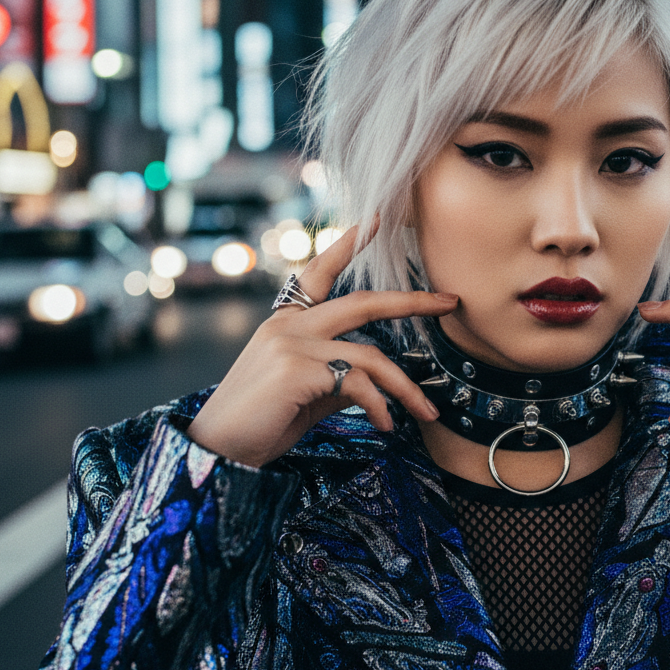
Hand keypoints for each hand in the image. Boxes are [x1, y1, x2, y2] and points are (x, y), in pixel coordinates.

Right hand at [187, 224, 457, 466]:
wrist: (219, 451)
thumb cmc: (260, 423)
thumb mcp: (305, 391)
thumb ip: (337, 376)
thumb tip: (377, 383)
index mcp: (287, 322)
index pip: (320, 272)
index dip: (348, 244)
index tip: (376, 219)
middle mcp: (289, 325)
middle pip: (364, 303)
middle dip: (412, 301)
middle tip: (450, 301)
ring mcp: (293, 344)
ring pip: (372, 356)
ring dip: (406, 388)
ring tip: (428, 411)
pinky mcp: (298, 370)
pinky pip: (359, 384)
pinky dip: (380, 407)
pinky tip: (387, 426)